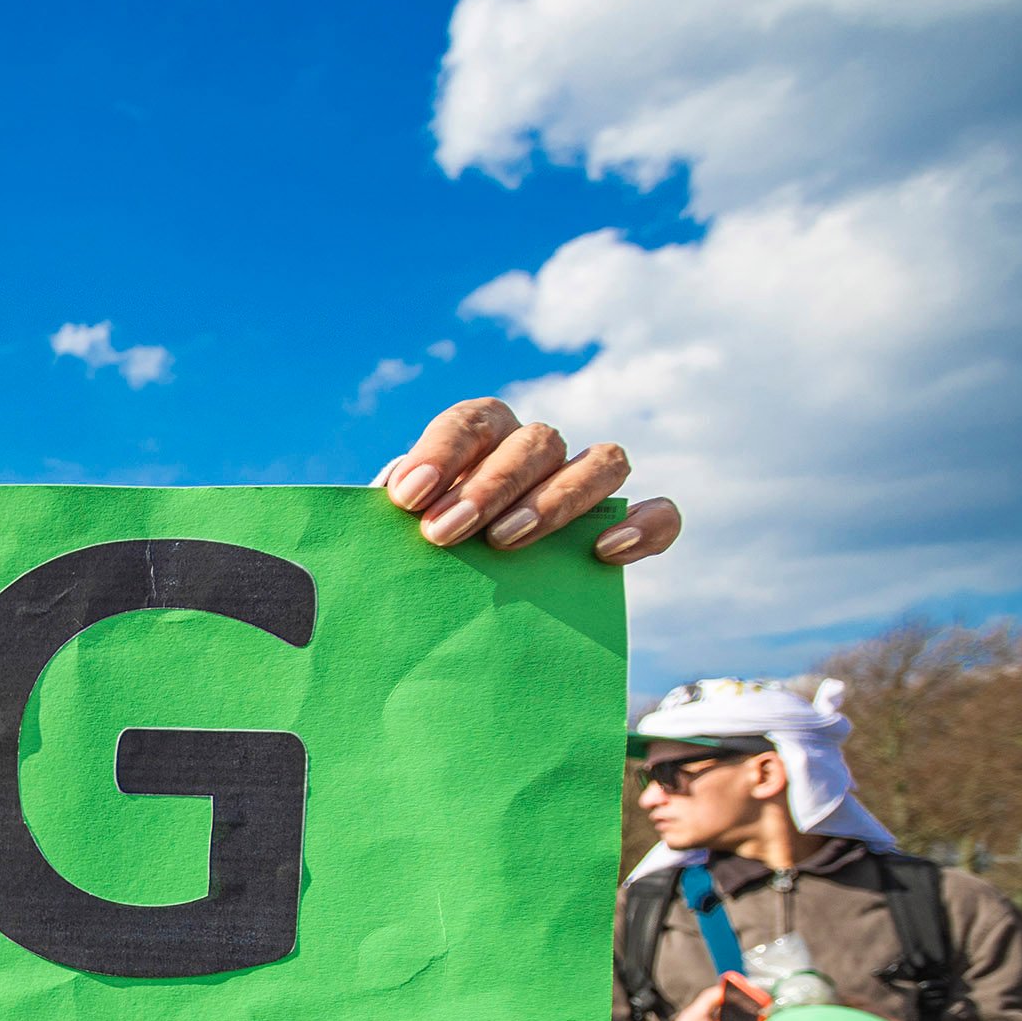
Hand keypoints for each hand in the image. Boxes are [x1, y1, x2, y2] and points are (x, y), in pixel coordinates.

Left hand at [377, 398, 680, 565]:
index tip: (407, 498)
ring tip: (504, 543)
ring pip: (603, 462)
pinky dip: (644, 524)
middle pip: (538, 440)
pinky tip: (604, 552)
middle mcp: (538, 450)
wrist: (450, 599)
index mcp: (480, 436)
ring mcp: (586, 485)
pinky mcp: (625, 528)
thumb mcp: (389, 539)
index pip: (472, 421)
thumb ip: (379, 524)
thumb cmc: (413, 559)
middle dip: (489, 486)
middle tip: (444, 533)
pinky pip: (659, 512)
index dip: (443, 452)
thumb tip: (362, 517)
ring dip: (555, 501)